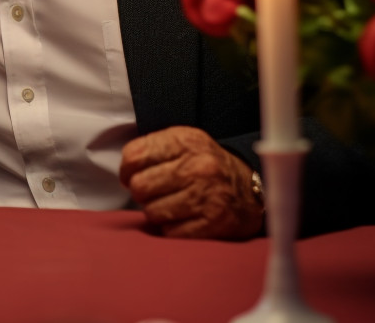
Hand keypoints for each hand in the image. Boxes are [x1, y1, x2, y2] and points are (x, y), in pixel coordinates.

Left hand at [119, 125, 263, 239]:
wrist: (251, 191)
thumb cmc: (206, 165)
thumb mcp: (183, 142)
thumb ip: (152, 149)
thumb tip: (123, 173)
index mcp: (186, 141)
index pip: (134, 156)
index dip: (126, 169)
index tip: (132, 175)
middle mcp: (198, 167)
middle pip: (139, 186)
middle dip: (141, 192)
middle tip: (154, 192)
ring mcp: (206, 196)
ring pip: (152, 212)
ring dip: (156, 211)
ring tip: (171, 204)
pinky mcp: (213, 223)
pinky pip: (169, 232)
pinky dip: (171, 228)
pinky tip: (183, 218)